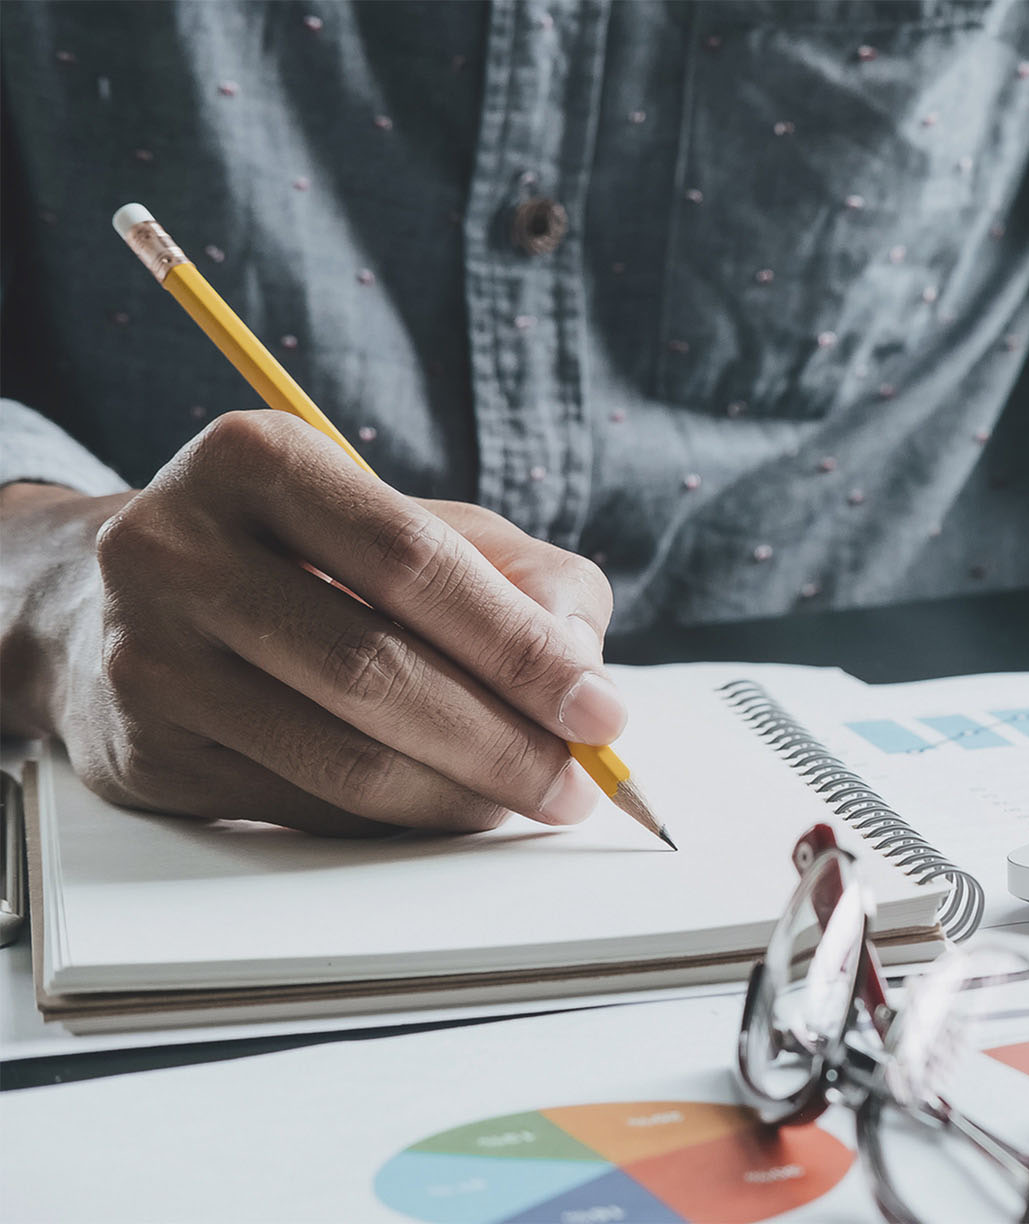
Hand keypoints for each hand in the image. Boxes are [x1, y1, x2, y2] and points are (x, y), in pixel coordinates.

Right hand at [0, 411, 621, 834]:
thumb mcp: (410, 521)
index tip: (601, 708)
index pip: (411, 562)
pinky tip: (444, 805)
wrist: (108, 602)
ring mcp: (148, 656)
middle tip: (577, 781)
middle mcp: (178, 551)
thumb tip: (581, 663)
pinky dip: (396, 819)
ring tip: (526, 798)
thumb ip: (521, 574)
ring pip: (339, 757)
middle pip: (375, 669)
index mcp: (256, 460)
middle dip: (503, 740)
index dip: (519, 646)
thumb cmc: (303, 556)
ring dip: (459, 795)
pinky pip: (302, 808)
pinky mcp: (144, 752)